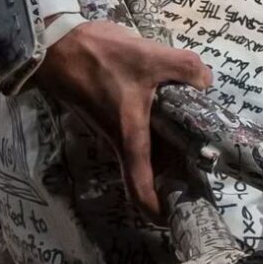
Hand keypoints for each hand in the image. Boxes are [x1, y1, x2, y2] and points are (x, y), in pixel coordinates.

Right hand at [35, 19, 212, 216]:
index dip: (156, 211)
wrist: (56, 44)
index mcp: (130, 138)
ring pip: (147, 150)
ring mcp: (114, 128)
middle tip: (205, 173)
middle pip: (150, 172)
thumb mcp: (151, 57)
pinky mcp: (112, 113)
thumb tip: (205, 83)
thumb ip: (187, 68)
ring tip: (200, 141)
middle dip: (174, 178)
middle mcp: (119, 141)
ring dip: (169, 152)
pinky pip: (141, 131)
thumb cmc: (99, 57)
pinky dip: (159, 130)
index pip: (139, 190)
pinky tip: (178, 110)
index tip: (173, 219)